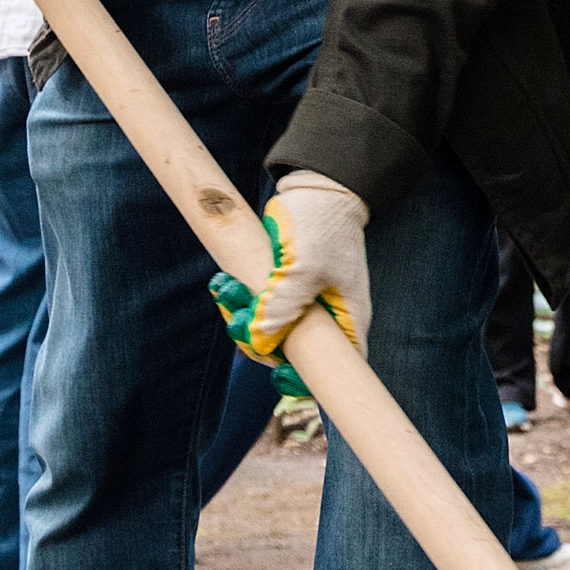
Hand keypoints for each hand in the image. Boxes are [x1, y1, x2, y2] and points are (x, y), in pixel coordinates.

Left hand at [225, 169, 368, 368]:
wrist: (316, 188)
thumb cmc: (322, 227)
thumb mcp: (304, 268)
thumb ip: (283, 307)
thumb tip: (260, 343)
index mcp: (345, 321)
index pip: (334, 370)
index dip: (306, 381)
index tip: (279, 373)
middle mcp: (326, 320)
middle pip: (290, 354)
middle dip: (258, 340)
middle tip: (237, 319)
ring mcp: (303, 305)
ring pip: (267, 331)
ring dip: (240, 315)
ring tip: (225, 288)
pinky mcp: (282, 290)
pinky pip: (257, 308)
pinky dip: (239, 298)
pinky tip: (224, 282)